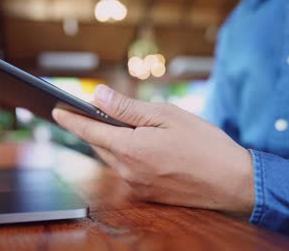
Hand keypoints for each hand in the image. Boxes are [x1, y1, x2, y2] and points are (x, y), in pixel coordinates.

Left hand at [52, 85, 253, 215]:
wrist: (233, 183)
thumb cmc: (204, 145)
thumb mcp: (167, 116)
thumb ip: (127, 108)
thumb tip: (97, 96)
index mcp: (130, 148)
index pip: (89, 131)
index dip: (70, 119)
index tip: (55, 110)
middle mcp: (127, 171)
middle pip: (98, 144)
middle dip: (91, 128)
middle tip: (87, 112)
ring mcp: (136, 185)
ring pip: (111, 157)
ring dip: (109, 141)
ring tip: (114, 125)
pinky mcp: (146, 193)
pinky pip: (125, 170)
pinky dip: (123, 154)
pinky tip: (136, 145)